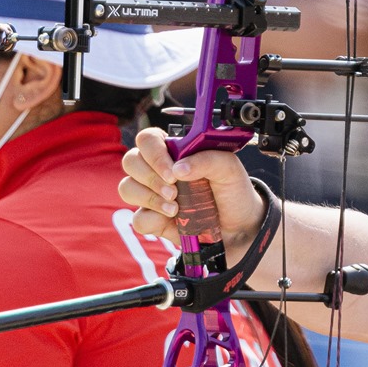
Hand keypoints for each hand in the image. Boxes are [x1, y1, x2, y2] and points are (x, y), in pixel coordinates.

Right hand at [120, 128, 261, 251]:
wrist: (239, 226)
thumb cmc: (232, 191)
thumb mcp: (229, 168)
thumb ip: (207, 159)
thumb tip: (179, 168)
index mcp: (174, 151)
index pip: (147, 139)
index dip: (154, 153)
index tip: (173, 172)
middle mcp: (158, 170)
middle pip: (130, 161)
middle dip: (150, 177)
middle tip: (174, 191)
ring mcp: (153, 195)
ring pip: (127, 188)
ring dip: (149, 197)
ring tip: (175, 208)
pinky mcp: (153, 220)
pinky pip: (138, 219)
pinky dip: (152, 219)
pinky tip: (173, 220)